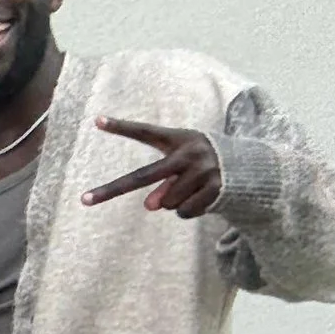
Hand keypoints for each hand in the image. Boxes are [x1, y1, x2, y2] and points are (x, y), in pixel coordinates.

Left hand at [80, 118, 221, 217]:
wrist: (249, 168)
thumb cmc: (201, 164)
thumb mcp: (181, 165)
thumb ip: (161, 182)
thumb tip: (152, 206)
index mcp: (178, 139)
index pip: (145, 132)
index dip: (122, 127)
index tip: (96, 121)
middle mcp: (189, 153)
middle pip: (144, 176)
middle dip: (112, 189)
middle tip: (84, 199)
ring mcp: (203, 171)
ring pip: (166, 203)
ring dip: (172, 203)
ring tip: (190, 190)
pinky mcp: (215, 189)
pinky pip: (183, 212)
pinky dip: (187, 211)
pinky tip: (201, 198)